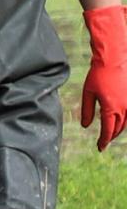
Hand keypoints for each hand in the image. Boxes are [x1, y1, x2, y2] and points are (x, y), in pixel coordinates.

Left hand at [82, 6, 126, 149]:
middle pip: (117, 129)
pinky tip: (118, 122)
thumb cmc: (98, 76)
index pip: (107, 131)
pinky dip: (124, 121)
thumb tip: (85, 126)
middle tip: (103, 143)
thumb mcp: (88, 93)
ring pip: (125, 123)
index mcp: (111, 109)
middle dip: (109, 137)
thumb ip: (86, 111)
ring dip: (117, 130)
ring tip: (109, 134)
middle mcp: (123, 109)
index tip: (99, 148)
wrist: (113, 61)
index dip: (103, 141)